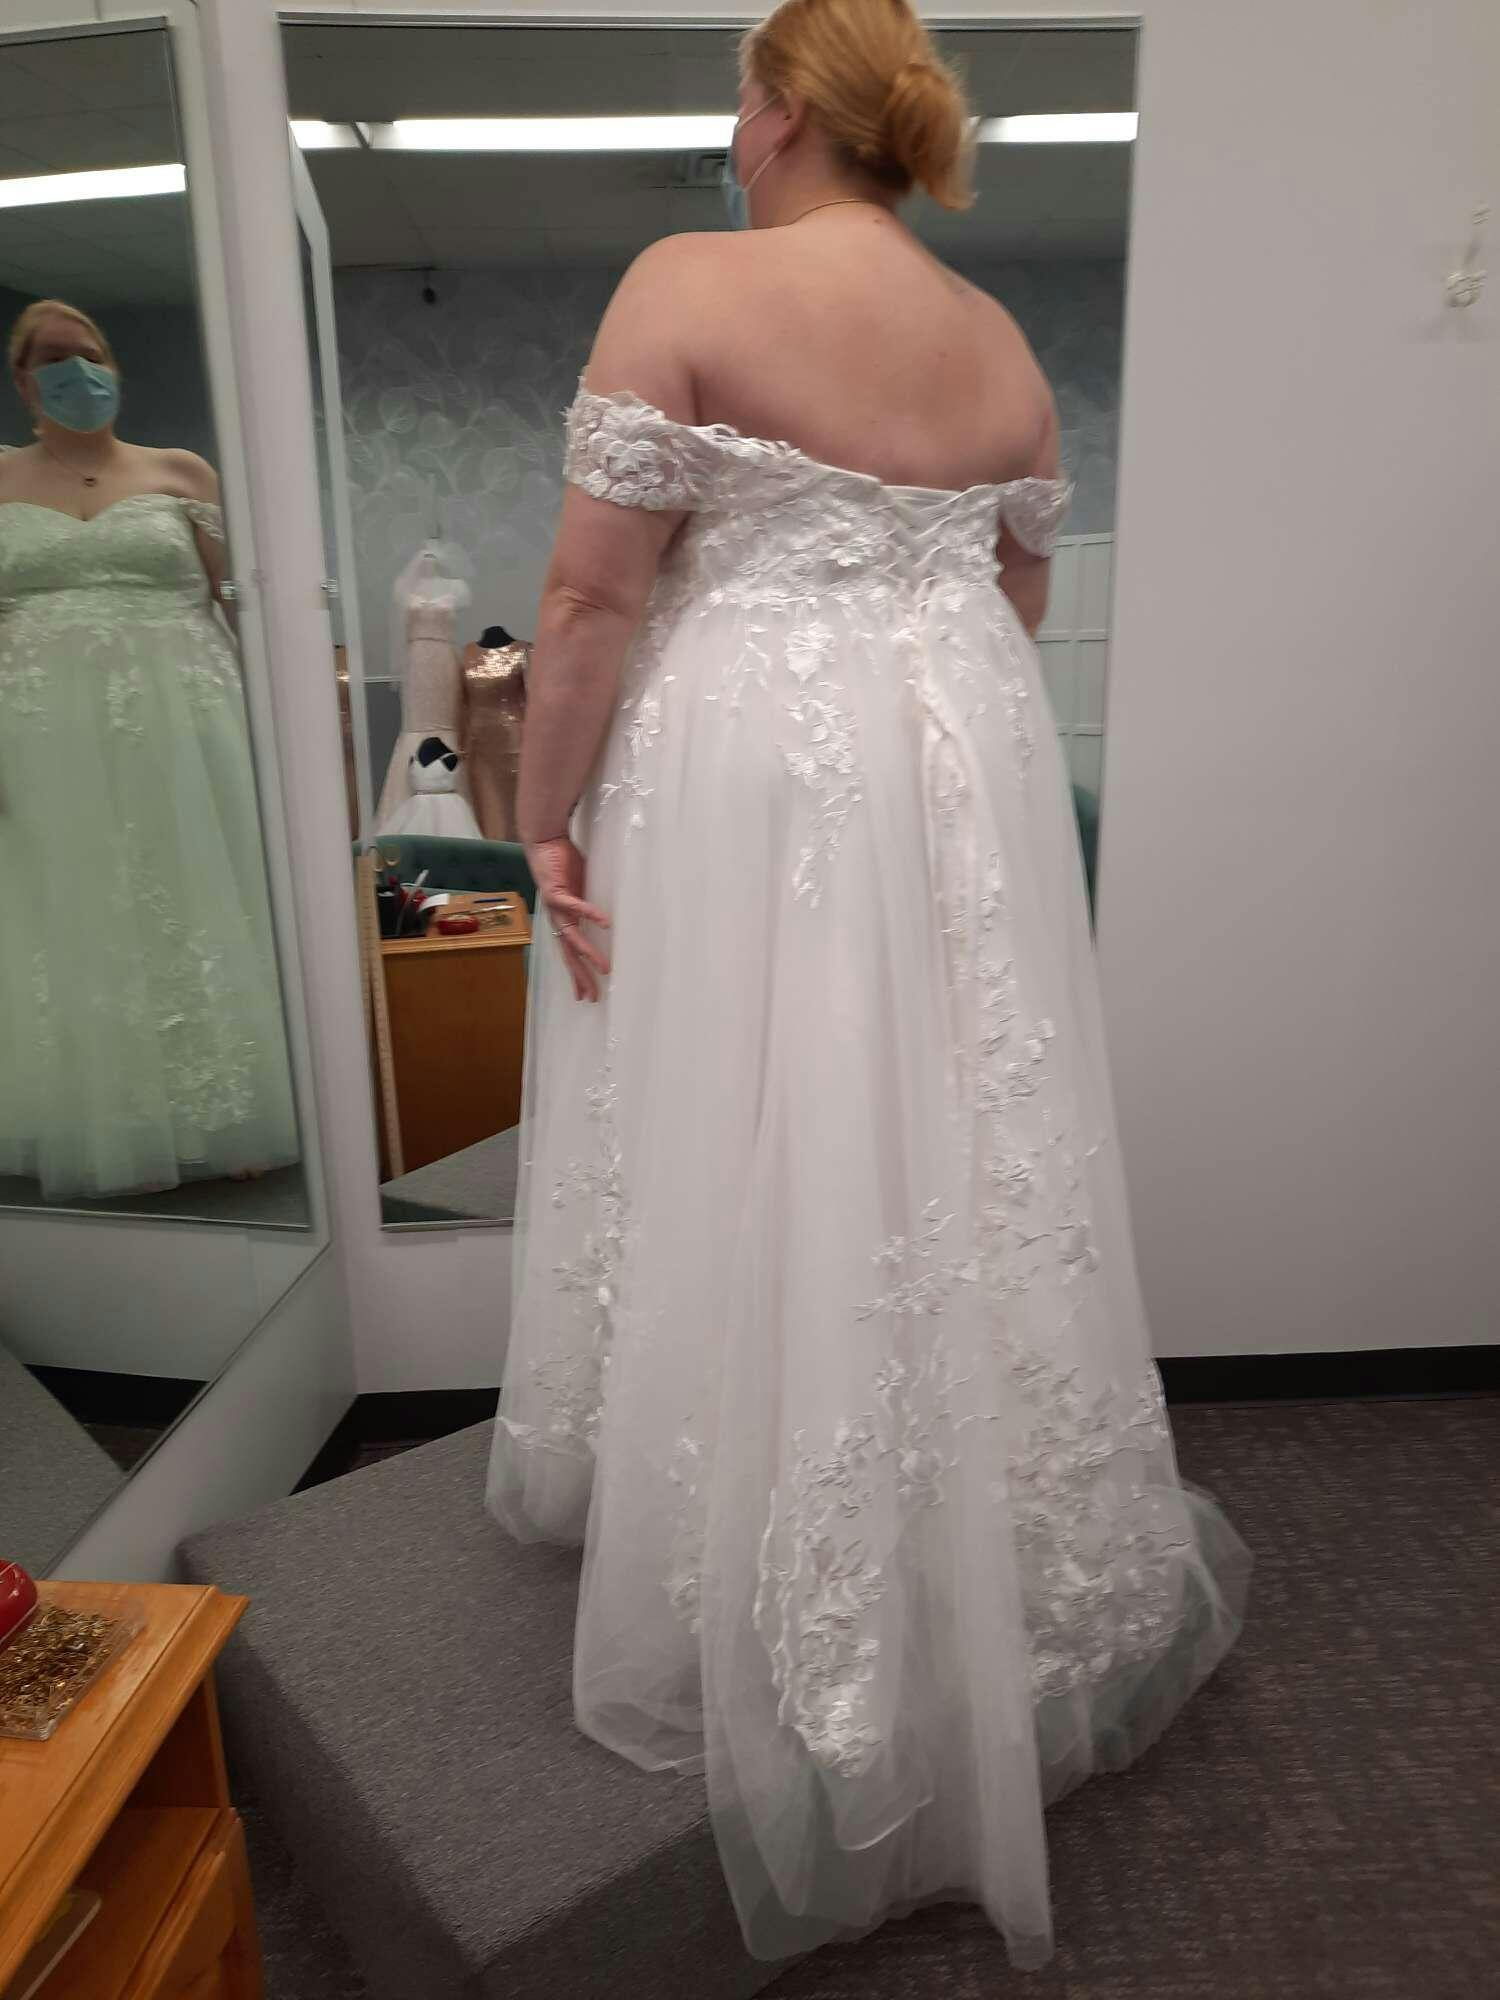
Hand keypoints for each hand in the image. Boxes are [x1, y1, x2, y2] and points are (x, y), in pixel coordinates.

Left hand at [525, 835, 611, 1001]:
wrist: (544, 842)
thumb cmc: (563, 864)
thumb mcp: (579, 890)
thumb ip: (587, 905)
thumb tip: (606, 915)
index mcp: (563, 920)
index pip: (570, 953)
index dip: (577, 974)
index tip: (584, 995)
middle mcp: (557, 918)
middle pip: (569, 954)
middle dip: (581, 976)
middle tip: (592, 996)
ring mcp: (556, 907)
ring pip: (572, 937)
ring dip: (588, 953)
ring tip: (605, 967)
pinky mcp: (557, 891)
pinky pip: (575, 906)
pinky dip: (590, 914)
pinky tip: (605, 924)